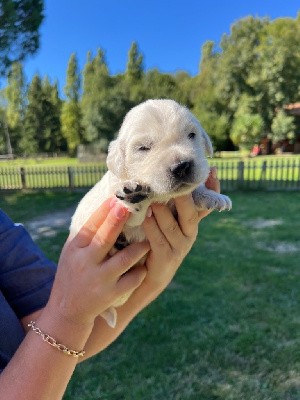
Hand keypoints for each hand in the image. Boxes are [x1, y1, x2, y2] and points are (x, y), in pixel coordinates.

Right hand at [46, 197, 149, 326]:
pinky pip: (132, 279)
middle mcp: (87, 263)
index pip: (90, 227)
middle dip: (117, 222)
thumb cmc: (72, 273)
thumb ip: (86, 234)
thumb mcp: (71, 252)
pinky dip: (140, 271)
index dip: (103, 212)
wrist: (68, 311)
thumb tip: (107, 207)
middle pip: (104, 239)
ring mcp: (100, 280)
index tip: (115, 198)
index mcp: (75, 250)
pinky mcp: (112, 294)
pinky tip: (144, 265)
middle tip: (130, 207)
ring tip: (148, 239)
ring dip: (139, 247)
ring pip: (125, 259)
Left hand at [142, 167, 219, 292]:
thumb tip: (167, 179)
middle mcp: (190, 233)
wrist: (151, 274)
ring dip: (161, 212)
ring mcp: (180, 247)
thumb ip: (172, 204)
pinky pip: (158, 240)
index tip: (212, 171)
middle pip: (191, 214)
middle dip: (184, 198)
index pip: (206, 204)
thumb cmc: (158, 240)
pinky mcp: (166, 257)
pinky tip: (144, 217)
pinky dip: (151, 227)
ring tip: (153, 200)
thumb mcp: (168, 221)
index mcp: (192, 222)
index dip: (212, 189)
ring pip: (171, 226)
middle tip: (176, 185)